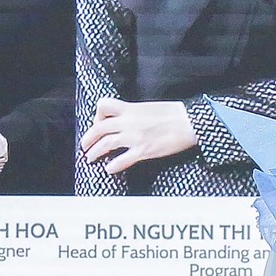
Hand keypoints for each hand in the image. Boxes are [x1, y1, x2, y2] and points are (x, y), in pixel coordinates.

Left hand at [81, 98, 197, 173]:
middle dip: (88, 139)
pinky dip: (112, 166)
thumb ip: (136, 114)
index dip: (97, 115)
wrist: (190, 122)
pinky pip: (121, 160)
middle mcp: (128, 122)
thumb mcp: (150, 108)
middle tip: (85, 146)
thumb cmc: (175, 114)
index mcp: (131, 108)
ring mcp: (134, 137)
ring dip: (94, 153)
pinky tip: (109, 169)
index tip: (99, 123)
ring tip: (90, 158)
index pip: (104, 105)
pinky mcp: (143, 150)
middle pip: (99, 128)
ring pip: (105, 144)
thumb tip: (130, 121)